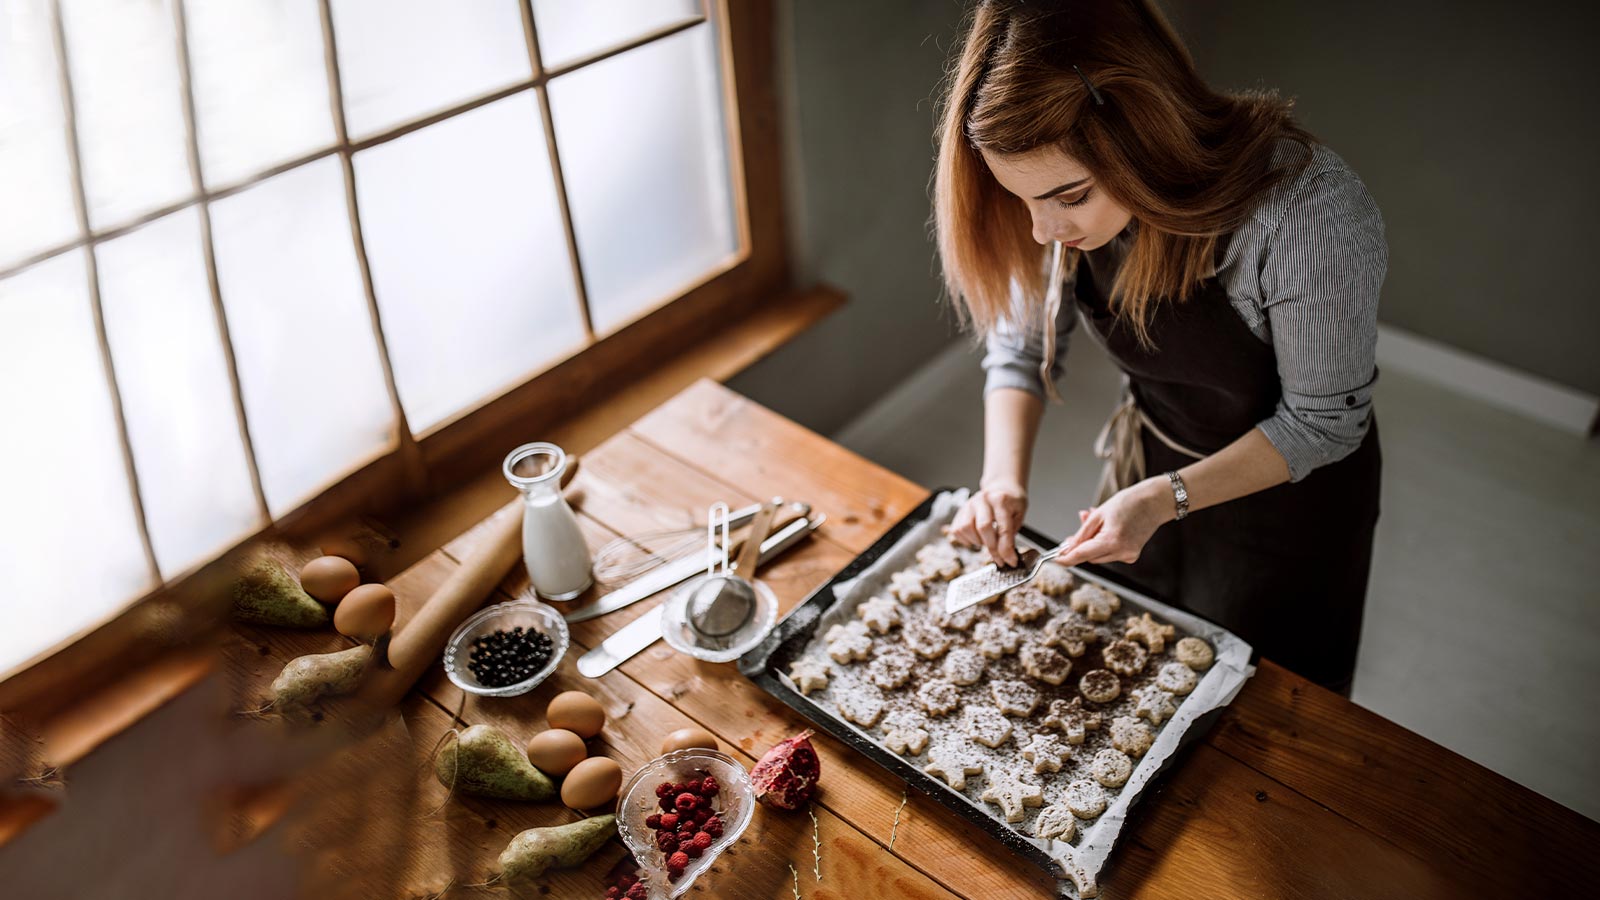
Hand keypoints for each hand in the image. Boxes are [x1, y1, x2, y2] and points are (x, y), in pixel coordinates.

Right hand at [950, 481, 1027, 566]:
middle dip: (992, 549)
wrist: (1001, 486)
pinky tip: (977, 537)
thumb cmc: (1011, 501)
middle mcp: (982, 500)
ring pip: (967, 529)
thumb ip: (1012, 533)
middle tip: (1000, 559)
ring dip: (978, 541)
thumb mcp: (1020, 514)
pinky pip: (957, 530)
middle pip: (983, 528)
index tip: (1011, 561)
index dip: (1006, 549)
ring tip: (987, 540)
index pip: (1003, 528)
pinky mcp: (960, 511)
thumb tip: (1007, 555)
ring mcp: (969, 504)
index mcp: (1001, 500)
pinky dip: (967, 539)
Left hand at [1055, 478, 1173, 566]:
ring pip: (1099, 556)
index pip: (1081, 555)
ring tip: (1097, 521)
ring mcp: (1128, 556)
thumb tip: (1068, 547)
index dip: (1066, 558)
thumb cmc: (1130, 503)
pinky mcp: (1132, 556)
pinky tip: (1109, 528)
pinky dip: (1104, 544)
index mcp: (1112, 541)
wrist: (1155, 502)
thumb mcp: (1099, 514)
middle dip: (1081, 545)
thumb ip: (1082, 533)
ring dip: (1093, 542)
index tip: (1055, 559)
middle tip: (1078, 528)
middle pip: (1089, 556)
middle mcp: (1122, 552)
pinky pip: (1110, 554)